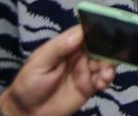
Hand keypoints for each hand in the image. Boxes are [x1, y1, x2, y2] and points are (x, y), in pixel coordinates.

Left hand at [0, 25, 115, 115]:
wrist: (28, 112)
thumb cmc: (29, 83)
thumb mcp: (39, 63)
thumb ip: (58, 48)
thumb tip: (80, 33)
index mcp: (66, 45)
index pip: (85, 32)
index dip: (97, 30)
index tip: (108, 32)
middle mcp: (79, 55)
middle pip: (99, 46)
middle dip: (107, 50)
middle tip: (108, 58)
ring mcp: (85, 70)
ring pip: (105, 61)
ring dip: (109, 66)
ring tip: (105, 76)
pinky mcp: (90, 85)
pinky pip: (104, 79)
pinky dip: (107, 79)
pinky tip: (102, 83)